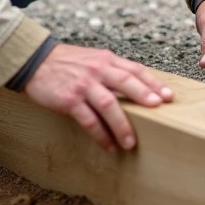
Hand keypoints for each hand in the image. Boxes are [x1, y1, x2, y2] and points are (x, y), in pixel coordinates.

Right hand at [23, 43, 173, 151]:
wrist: (36, 62)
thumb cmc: (68, 63)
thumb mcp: (94, 59)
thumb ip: (113, 70)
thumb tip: (139, 88)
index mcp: (106, 59)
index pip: (135, 70)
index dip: (153, 83)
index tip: (168, 96)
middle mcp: (97, 70)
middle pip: (126, 82)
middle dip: (144, 96)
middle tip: (158, 110)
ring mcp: (83, 85)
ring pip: (109, 104)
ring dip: (122, 124)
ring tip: (130, 142)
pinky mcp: (69, 99)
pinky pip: (88, 120)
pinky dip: (100, 134)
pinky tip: (108, 145)